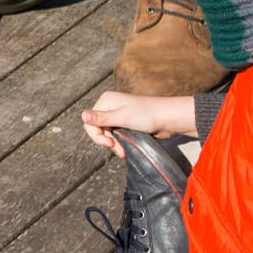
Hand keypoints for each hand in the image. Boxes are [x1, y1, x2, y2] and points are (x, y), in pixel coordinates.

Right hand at [80, 90, 197, 153]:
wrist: (169, 119)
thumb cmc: (148, 115)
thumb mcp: (123, 118)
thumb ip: (102, 119)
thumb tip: (82, 115)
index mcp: (106, 101)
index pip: (90, 122)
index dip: (97, 135)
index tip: (109, 144)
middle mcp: (110, 106)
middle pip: (97, 128)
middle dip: (106, 141)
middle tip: (118, 149)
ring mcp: (118, 114)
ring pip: (107, 133)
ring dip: (114, 144)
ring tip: (123, 151)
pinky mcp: (126, 123)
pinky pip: (116, 135)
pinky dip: (119, 143)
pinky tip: (125, 148)